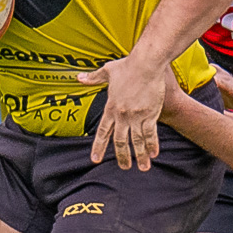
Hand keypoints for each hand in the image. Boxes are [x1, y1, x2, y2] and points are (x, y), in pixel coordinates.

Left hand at [76, 54, 165, 170]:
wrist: (146, 64)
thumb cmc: (128, 65)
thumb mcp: (108, 71)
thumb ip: (93, 78)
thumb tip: (78, 78)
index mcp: (111, 107)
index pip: (103, 132)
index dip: (99, 147)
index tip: (95, 159)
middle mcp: (122, 115)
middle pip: (120, 141)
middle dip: (122, 156)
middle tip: (124, 167)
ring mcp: (136, 115)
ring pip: (137, 141)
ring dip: (139, 156)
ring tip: (142, 168)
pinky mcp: (150, 113)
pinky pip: (151, 133)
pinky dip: (152, 145)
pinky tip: (154, 154)